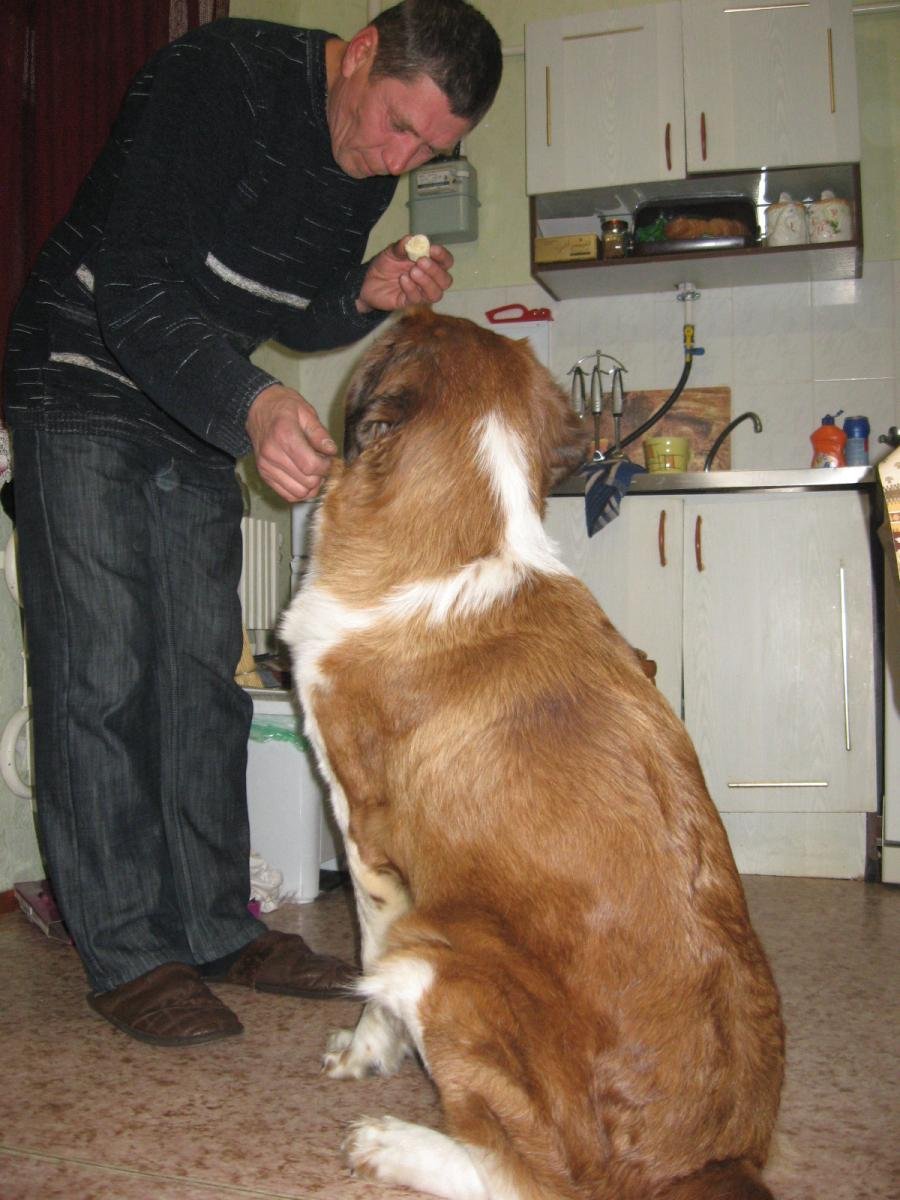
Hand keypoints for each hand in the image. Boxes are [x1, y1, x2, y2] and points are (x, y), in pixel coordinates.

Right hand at [246, 384, 336, 501]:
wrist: (258, 407)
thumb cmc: (284, 407)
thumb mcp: (306, 412)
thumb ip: (319, 433)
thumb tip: (331, 451)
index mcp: (284, 435)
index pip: (311, 466)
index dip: (325, 466)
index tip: (327, 458)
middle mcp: (272, 454)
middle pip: (307, 482)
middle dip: (320, 476)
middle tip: (321, 463)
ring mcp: (266, 466)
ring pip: (298, 493)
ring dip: (311, 486)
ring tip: (312, 471)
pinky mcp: (264, 474)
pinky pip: (287, 495)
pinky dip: (299, 491)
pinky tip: (302, 477)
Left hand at [356, 237, 454, 312]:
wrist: (368, 281)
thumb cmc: (385, 264)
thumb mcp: (392, 251)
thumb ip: (402, 246)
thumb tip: (411, 239)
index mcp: (430, 263)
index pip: (446, 262)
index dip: (442, 256)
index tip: (432, 249)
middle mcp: (429, 279)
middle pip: (446, 280)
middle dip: (435, 271)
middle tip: (421, 262)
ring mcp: (421, 292)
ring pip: (436, 294)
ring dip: (427, 282)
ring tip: (412, 272)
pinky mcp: (410, 302)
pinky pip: (417, 299)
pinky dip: (411, 288)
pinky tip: (403, 279)